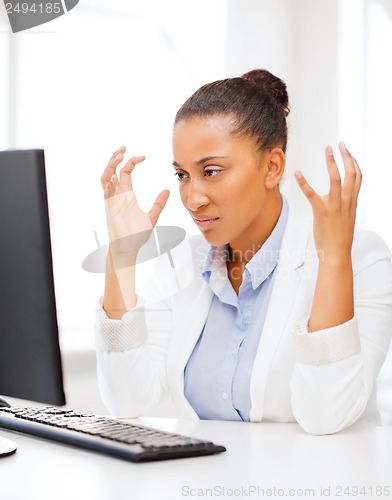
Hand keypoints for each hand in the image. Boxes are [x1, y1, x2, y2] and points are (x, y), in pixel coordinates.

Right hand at [100, 146, 169, 259]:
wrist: (129, 249)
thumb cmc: (136, 236)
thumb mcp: (152, 217)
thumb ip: (158, 204)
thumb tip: (167, 191)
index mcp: (127, 195)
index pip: (126, 172)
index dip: (132, 162)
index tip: (143, 156)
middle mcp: (117, 195)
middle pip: (112, 170)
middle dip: (116, 158)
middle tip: (124, 147)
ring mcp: (112, 201)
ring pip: (105, 178)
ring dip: (110, 166)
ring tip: (119, 156)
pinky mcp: (110, 210)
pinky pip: (106, 194)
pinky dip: (109, 184)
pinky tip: (114, 176)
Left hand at [294, 142, 361, 264]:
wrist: (337, 254)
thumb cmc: (339, 238)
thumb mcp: (346, 218)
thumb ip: (344, 205)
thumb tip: (336, 197)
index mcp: (352, 202)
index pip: (358, 177)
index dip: (354, 163)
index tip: (348, 152)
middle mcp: (346, 201)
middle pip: (351, 173)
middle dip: (346, 156)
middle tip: (340, 144)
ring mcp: (335, 206)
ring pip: (336, 179)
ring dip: (331, 162)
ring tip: (327, 149)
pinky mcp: (322, 212)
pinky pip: (312, 194)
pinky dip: (304, 182)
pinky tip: (297, 173)